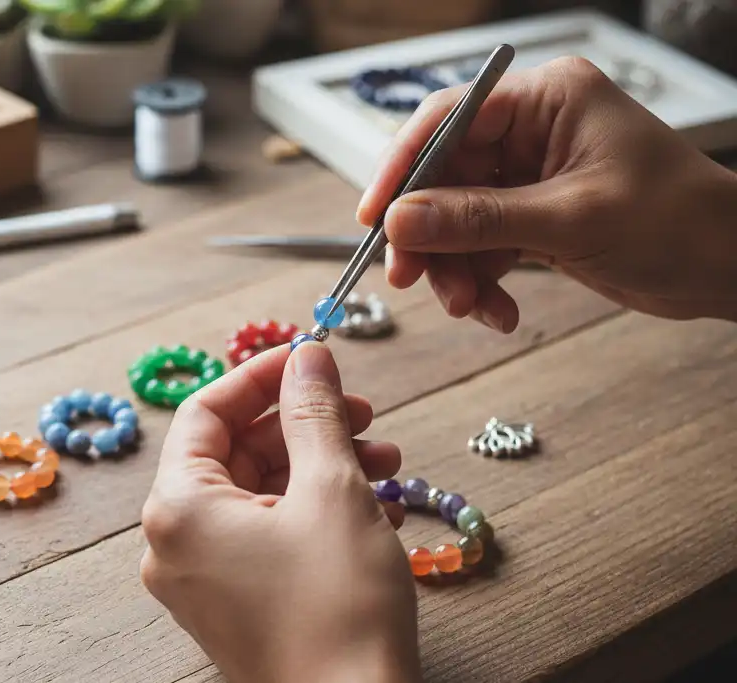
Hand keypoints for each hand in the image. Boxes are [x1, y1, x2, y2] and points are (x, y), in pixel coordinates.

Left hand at [140, 342, 420, 682]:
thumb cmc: (339, 608)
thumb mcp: (332, 490)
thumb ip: (314, 413)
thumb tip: (309, 356)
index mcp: (178, 509)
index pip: (206, 412)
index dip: (261, 377)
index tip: (311, 357)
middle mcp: (175, 544)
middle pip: (235, 452)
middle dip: (304, 426)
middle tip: (362, 412)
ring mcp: (203, 580)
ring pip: (260, 494)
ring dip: (322, 467)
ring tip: (387, 462)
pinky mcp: (237, 604)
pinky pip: (269, 535)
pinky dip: (316, 511)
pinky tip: (378, 506)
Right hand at [358, 57, 736, 330]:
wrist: (726, 267)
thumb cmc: (677, 221)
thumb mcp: (571, 219)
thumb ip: (479, 219)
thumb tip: (401, 221)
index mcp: (545, 101)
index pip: (448, 120)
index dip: (403, 167)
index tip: (374, 217)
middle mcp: (530, 131)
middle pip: (442, 177)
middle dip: (427, 235)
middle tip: (410, 278)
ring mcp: (528, 177)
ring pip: (454, 220)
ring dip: (453, 269)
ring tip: (468, 306)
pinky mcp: (530, 217)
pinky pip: (480, 248)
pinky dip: (479, 283)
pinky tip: (497, 312)